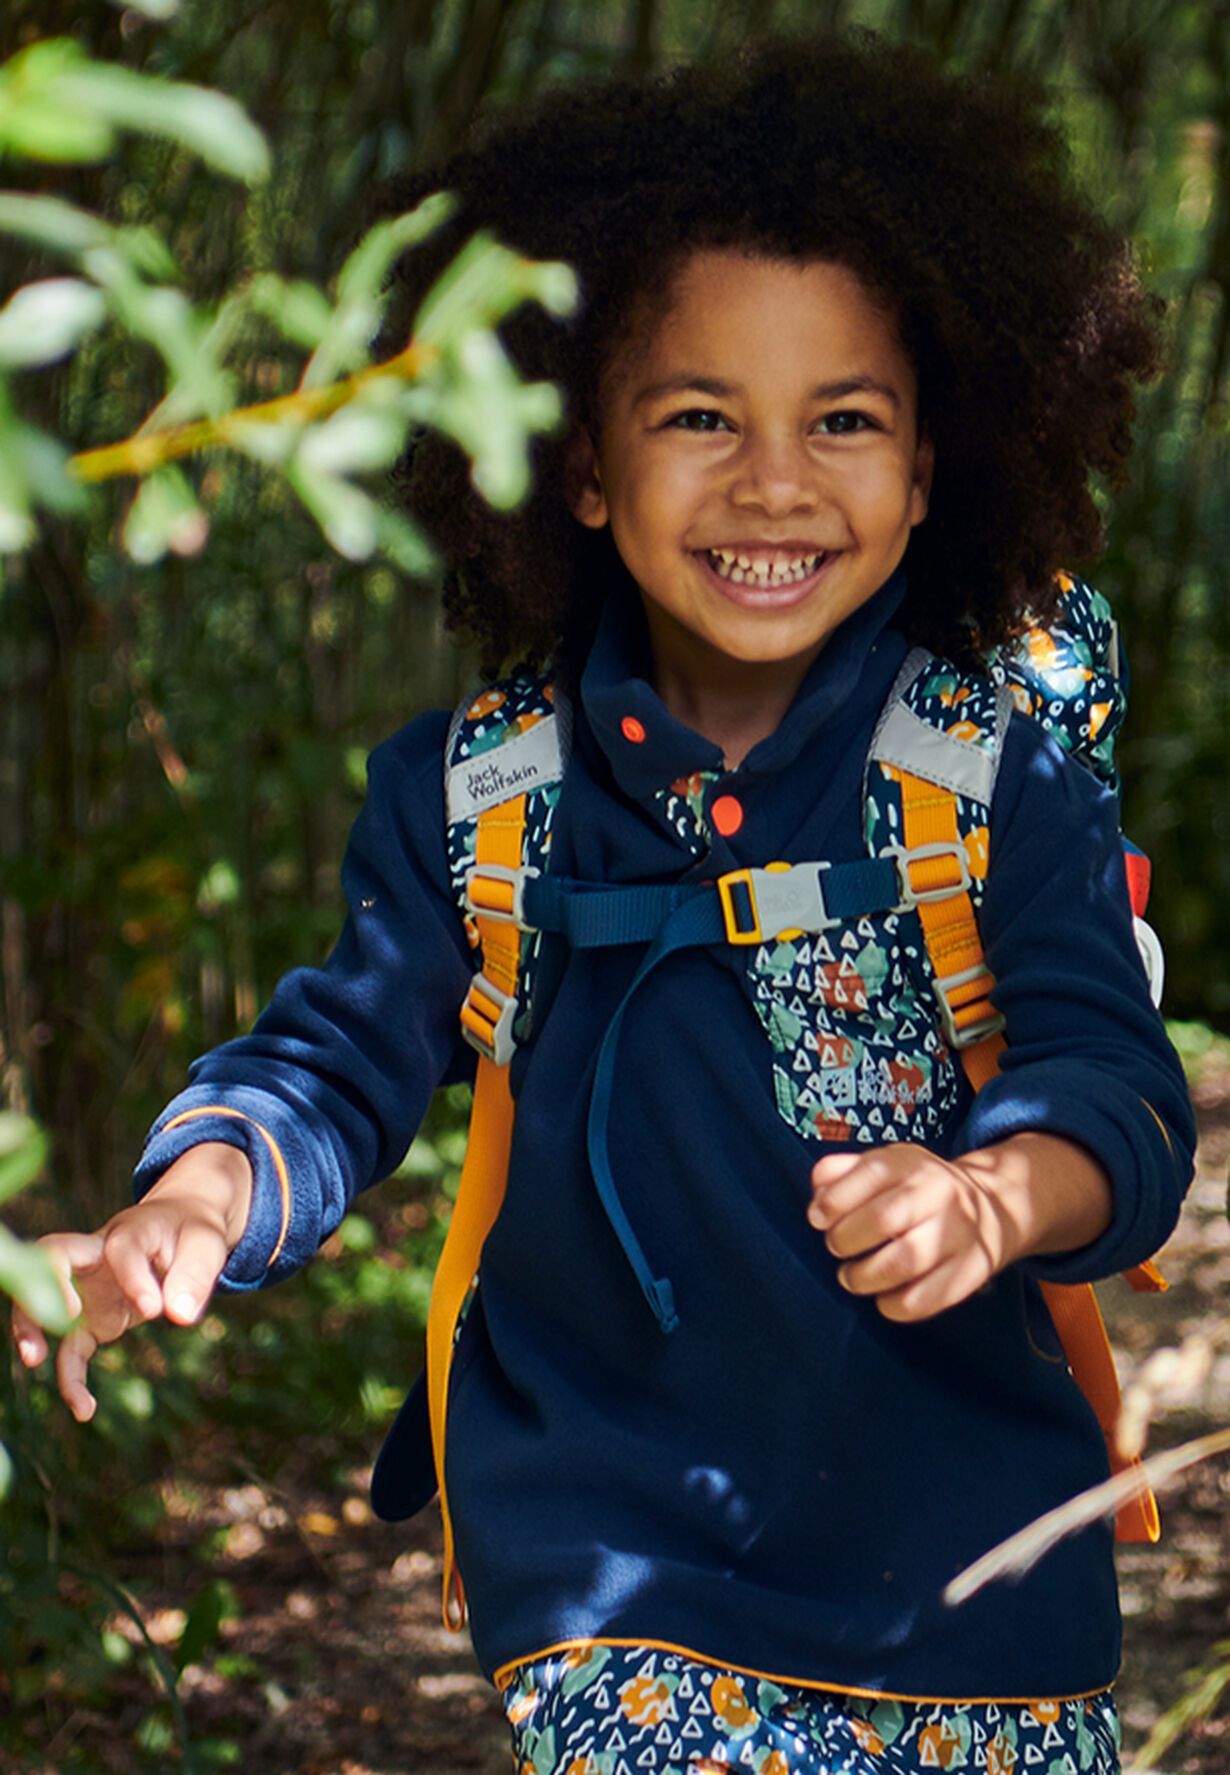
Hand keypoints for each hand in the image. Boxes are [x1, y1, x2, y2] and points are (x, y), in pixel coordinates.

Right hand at [10, 1143, 251, 1420]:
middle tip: (62, 1317)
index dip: (132, 1277)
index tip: (152, 1309)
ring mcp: (87, 1288)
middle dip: (45, 1283)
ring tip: (35, 1359)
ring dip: (33, 1327)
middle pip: (53, 1258)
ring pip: (44, 1301)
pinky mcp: (89, 1320)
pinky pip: (71, 1348)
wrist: (179, 1231)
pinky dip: (72, 1377)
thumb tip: (180, 1316)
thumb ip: (195, 1276)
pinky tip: (85, 1410)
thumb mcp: (206, 1247)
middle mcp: (96, 1256)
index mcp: (130, 1231)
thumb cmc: (190, 1234)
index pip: (120, 1248)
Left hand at [808, 1132, 1113, 1321]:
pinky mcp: (972, 1270)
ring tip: (851, 1277)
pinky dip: (894, 1305)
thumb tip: (817, 1201)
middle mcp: (939, 1192)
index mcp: (911, 1163)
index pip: (871, 1173)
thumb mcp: (883, 1164)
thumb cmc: (915, 1188)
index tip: (817, 1219)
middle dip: (845, 1240)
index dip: (834, 1200)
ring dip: (865, 1277)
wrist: (992, 1206)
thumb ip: (841, 1173)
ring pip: (906, 1261)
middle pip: (884, 1218)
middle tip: (836, 1248)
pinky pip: (928, 1298)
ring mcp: (959, 1232)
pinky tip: (883, 1298)